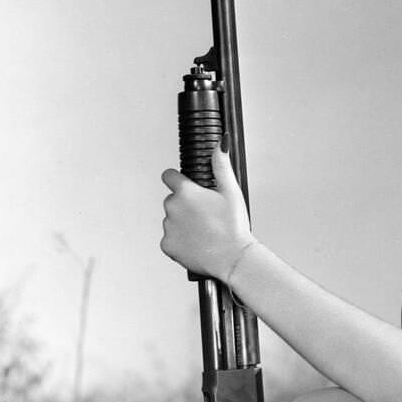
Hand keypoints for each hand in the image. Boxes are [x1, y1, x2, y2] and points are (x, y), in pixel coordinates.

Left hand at [161, 142, 253, 279]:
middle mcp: (172, 207)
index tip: (187, 188)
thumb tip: (221, 142)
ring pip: (172, 221)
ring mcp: (168, 227)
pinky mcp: (167, 245)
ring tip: (204, 232)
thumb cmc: (234, 226)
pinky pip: (171, 239)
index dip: (178, 180)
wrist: (233, 259)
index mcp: (185, 192)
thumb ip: (221, 165)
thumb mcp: (231, 191)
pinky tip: (197, 243)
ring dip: (183, 224)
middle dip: (185, 206)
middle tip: (206, 217)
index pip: (168, 176)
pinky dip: (181, 241)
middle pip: (172, 201)